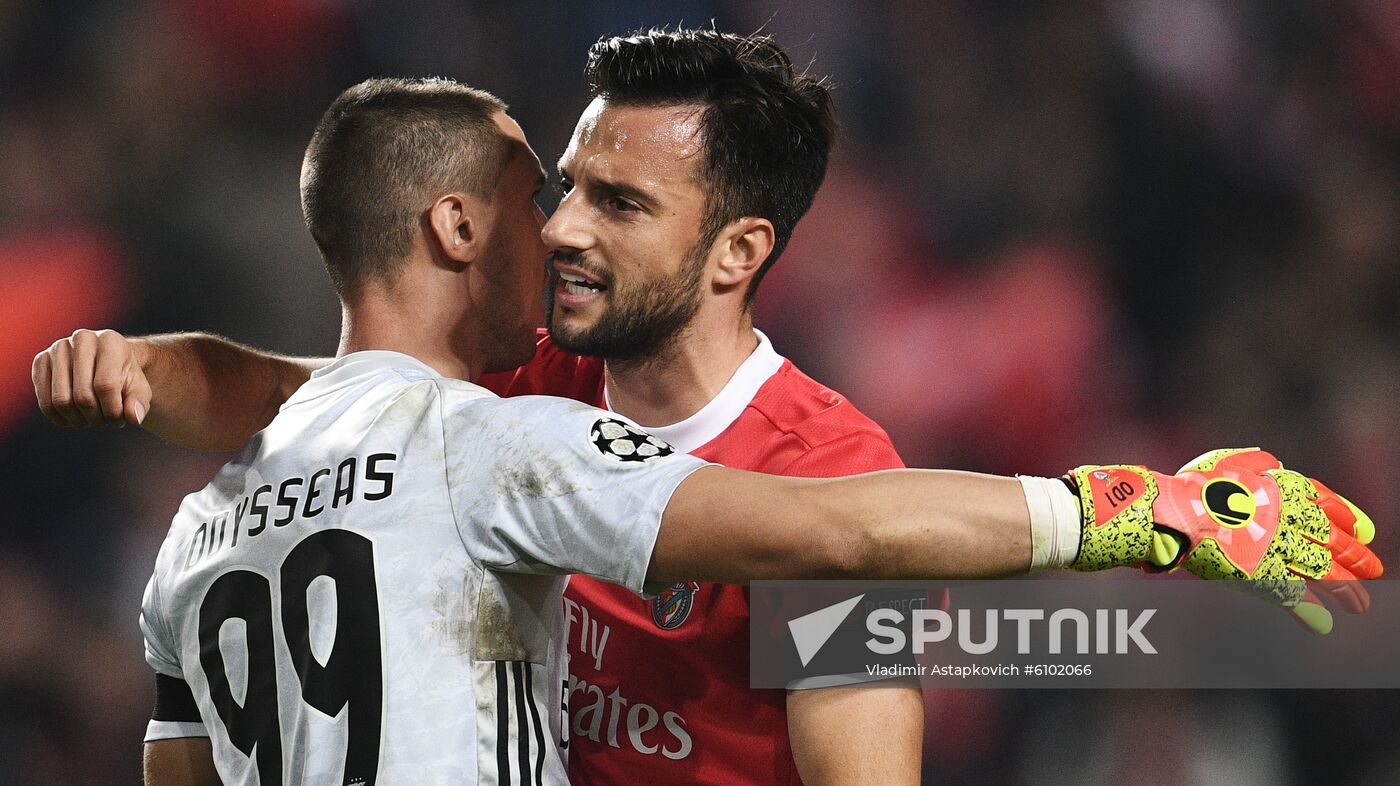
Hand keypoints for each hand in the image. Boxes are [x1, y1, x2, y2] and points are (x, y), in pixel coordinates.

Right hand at [33, 328, 151, 427]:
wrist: (106, 361)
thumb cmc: (124, 376)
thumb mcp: (139, 388)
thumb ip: (139, 402)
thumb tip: (134, 418)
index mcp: (109, 341)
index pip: (106, 386)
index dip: (112, 411)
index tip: (120, 420)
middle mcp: (81, 339)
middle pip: (82, 396)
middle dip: (97, 418)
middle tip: (105, 422)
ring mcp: (57, 349)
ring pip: (61, 401)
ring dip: (79, 420)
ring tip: (92, 419)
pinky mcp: (40, 361)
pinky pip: (45, 402)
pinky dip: (60, 418)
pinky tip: (75, 418)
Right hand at [1067, 449, 1382, 633]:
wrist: (1164, 514)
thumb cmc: (1184, 487)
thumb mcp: (1222, 462)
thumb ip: (1251, 460)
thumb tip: (1274, 460)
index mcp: (1278, 488)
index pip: (1324, 501)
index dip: (1346, 516)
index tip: (1364, 530)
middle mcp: (1285, 518)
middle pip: (1331, 540)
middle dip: (1355, 556)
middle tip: (1373, 569)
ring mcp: (1276, 548)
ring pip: (1322, 571)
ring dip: (1345, 589)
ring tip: (1360, 604)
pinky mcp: (1262, 576)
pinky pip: (1293, 595)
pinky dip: (1309, 612)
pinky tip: (1323, 625)